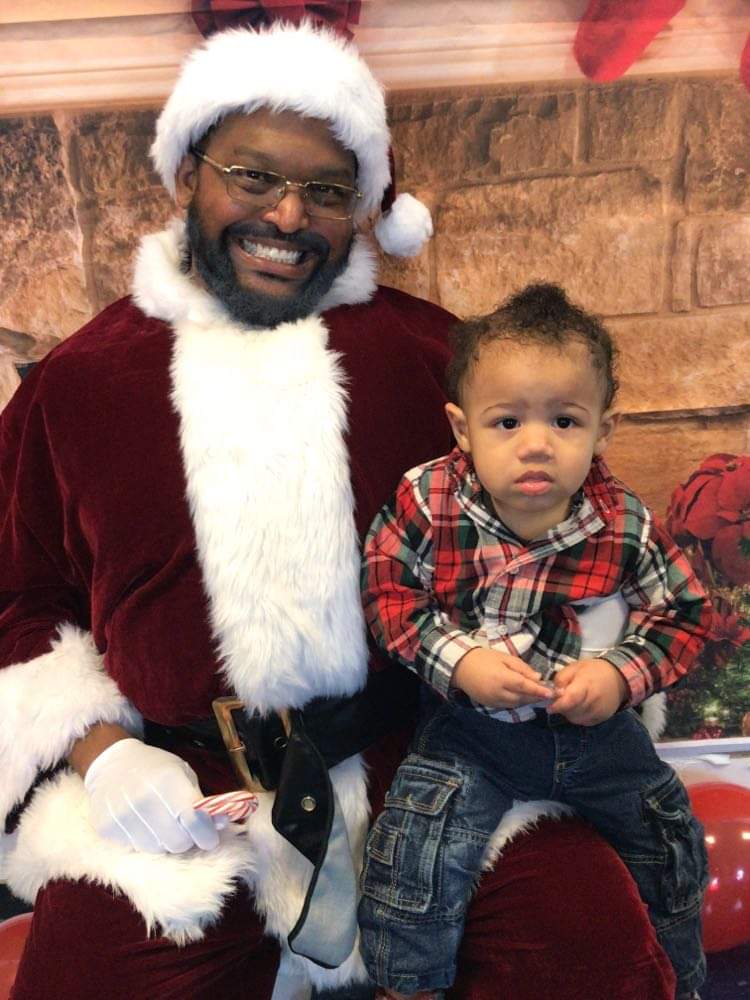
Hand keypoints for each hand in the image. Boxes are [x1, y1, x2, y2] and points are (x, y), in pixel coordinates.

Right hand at [83, 738, 223, 853]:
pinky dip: (144, 841)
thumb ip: (200, 800)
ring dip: (164, 841)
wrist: (111, 764)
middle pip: (177, 842)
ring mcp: (123, 816)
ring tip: (160, 823)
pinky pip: (135, 849)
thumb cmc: (154, 768)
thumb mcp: (182, 774)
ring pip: (157, 849)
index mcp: (168, 781)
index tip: (210, 838)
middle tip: (184, 829)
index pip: (194, 821)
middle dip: (186, 839)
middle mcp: (144, 799)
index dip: (207, 835)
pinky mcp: (107, 828)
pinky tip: (141, 824)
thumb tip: (222, 824)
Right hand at [451, 647, 552, 708]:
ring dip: (529, 700)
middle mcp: (498, 692)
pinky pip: (508, 705)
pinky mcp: (490, 705)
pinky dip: (518, 702)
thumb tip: (538, 678)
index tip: (552, 693)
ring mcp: (493, 701)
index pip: (525, 686)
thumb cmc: (484, 658)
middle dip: (537, 696)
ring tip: (538, 695)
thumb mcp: (504, 657)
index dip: (539, 690)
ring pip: (517, 704)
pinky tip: (524, 697)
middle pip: (523, 698)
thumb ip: (522, 668)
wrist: (461, 667)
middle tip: (550, 694)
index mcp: (502, 678)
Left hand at [547, 659, 627, 725]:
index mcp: (586, 684)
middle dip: (562, 708)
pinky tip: (579, 707)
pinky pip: (584, 722)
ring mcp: (599, 711)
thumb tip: (553, 693)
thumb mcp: (574, 667)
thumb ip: (561, 679)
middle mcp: (594, 700)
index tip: (549, 707)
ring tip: (570, 702)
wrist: (618, 678)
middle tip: (560, 700)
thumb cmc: (593, 671)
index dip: (558, 705)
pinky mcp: (602, 718)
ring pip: (576, 719)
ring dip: (569, 713)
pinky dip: (578, 716)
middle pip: (571, 711)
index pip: (571, 699)